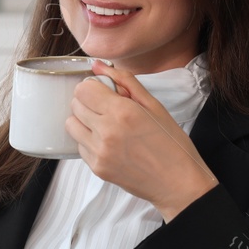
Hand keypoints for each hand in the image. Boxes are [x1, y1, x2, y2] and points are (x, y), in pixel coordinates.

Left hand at [66, 61, 217, 220]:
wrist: (178, 183)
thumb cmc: (171, 143)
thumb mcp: (154, 105)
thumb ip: (124, 81)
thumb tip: (97, 65)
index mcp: (122, 112)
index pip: (83, 89)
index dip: (92, 86)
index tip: (103, 91)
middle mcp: (107, 132)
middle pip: (75, 104)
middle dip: (88, 101)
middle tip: (106, 108)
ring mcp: (99, 152)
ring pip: (71, 125)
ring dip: (84, 120)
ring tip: (104, 125)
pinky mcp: (96, 168)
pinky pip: (79, 145)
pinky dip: (89, 140)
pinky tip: (109, 142)